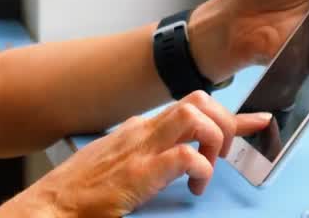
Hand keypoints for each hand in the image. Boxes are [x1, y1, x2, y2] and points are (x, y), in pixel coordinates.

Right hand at [0, 91, 270, 217]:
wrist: (52, 206)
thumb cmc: (80, 193)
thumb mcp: (117, 166)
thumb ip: (144, 157)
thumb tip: (173, 161)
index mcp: (138, 130)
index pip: (190, 106)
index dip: (230, 114)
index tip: (256, 121)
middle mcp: (141, 131)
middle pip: (198, 101)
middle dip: (225, 122)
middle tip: (226, 154)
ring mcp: (140, 149)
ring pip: (194, 116)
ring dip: (213, 139)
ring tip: (209, 167)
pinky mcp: (139, 172)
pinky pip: (185, 156)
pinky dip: (200, 169)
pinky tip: (194, 187)